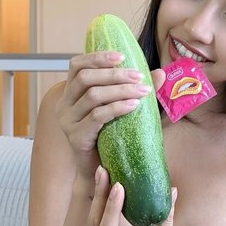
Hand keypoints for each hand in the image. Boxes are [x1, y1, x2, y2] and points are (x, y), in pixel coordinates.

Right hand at [55, 51, 164, 180]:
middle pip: (86, 78)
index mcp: (72, 92)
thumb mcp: (125, 108)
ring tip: (142, 91)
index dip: (97, 57)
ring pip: (93, 95)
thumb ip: (138, 90)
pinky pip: (97, 116)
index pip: (77, 65)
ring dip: (120, 90)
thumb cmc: (113, 136)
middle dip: (114, 74)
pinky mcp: (76, 137)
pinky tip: (134, 106)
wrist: (102, 170)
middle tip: (139, 76)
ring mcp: (68, 121)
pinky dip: (117, 107)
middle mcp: (65, 104)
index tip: (121, 55)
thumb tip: (160, 73)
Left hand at [89, 166, 179, 225]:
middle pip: (95, 225)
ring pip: (93, 222)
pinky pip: (98, 223)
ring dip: (98, 197)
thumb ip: (166, 219)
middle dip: (99, 196)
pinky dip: (102, 204)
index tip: (118, 186)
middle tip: (103, 170)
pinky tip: (106, 187)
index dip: (111, 209)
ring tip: (102, 173)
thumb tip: (172, 190)